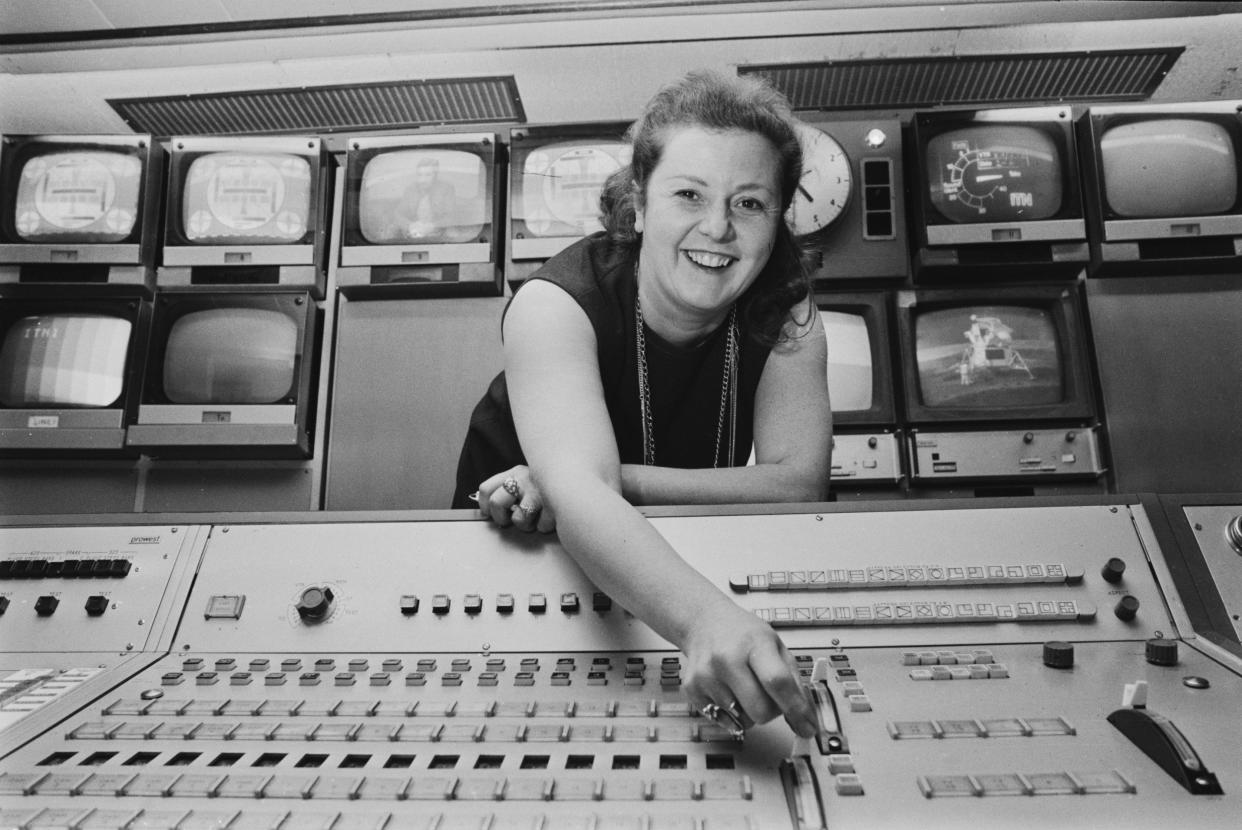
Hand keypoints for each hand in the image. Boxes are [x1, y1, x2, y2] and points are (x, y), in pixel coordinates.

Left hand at [476, 465, 556, 532]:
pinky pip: (542, 525)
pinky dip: (546, 525)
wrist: (578, 478)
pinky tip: (551, 517)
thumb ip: (509, 489)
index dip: (484, 506)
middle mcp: (525, 479)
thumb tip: (488, 509)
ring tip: (535, 519)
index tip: (490, 514)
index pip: (486, 488)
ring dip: (526, 525)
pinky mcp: (554, 505)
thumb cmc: (548, 485)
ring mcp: (539, 492)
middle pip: (496, 503)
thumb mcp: (527, 480)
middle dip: (501, 518)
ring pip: (519, 520)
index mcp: (515, 472)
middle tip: (510, 520)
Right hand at [681, 600, 817, 737]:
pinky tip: (729, 690)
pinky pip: (724, 721)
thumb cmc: (742, 634)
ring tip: (744, 686)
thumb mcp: (776, 646)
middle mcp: (727, 659)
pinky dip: (732, 713)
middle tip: (768, 695)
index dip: (796, 708)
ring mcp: (707, 676)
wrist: (704, 623)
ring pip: (743, 721)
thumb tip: (805, 719)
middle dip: (772, 711)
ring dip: (750, 711)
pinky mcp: (692, 690)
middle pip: (760, 711)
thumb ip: (793, 681)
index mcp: (754, 644)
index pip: (777, 682)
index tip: (807, 727)